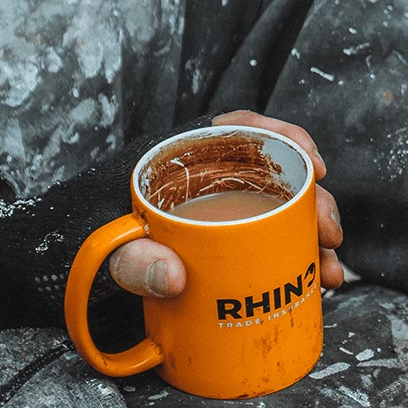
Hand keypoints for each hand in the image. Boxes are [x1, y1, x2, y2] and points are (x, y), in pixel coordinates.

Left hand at [107, 111, 345, 296]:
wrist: (78, 268)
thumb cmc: (87, 244)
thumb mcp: (106, 251)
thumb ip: (133, 261)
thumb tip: (173, 276)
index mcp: (183, 160)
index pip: (240, 129)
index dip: (284, 138)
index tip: (312, 159)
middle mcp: (213, 182)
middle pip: (278, 178)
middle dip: (315, 203)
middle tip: (329, 234)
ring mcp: (228, 214)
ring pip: (287, 215)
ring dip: (317, 240)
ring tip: (329, 271)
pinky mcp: (234, 245)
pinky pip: (278, 244)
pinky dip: (302, 260)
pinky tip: (319, 278)